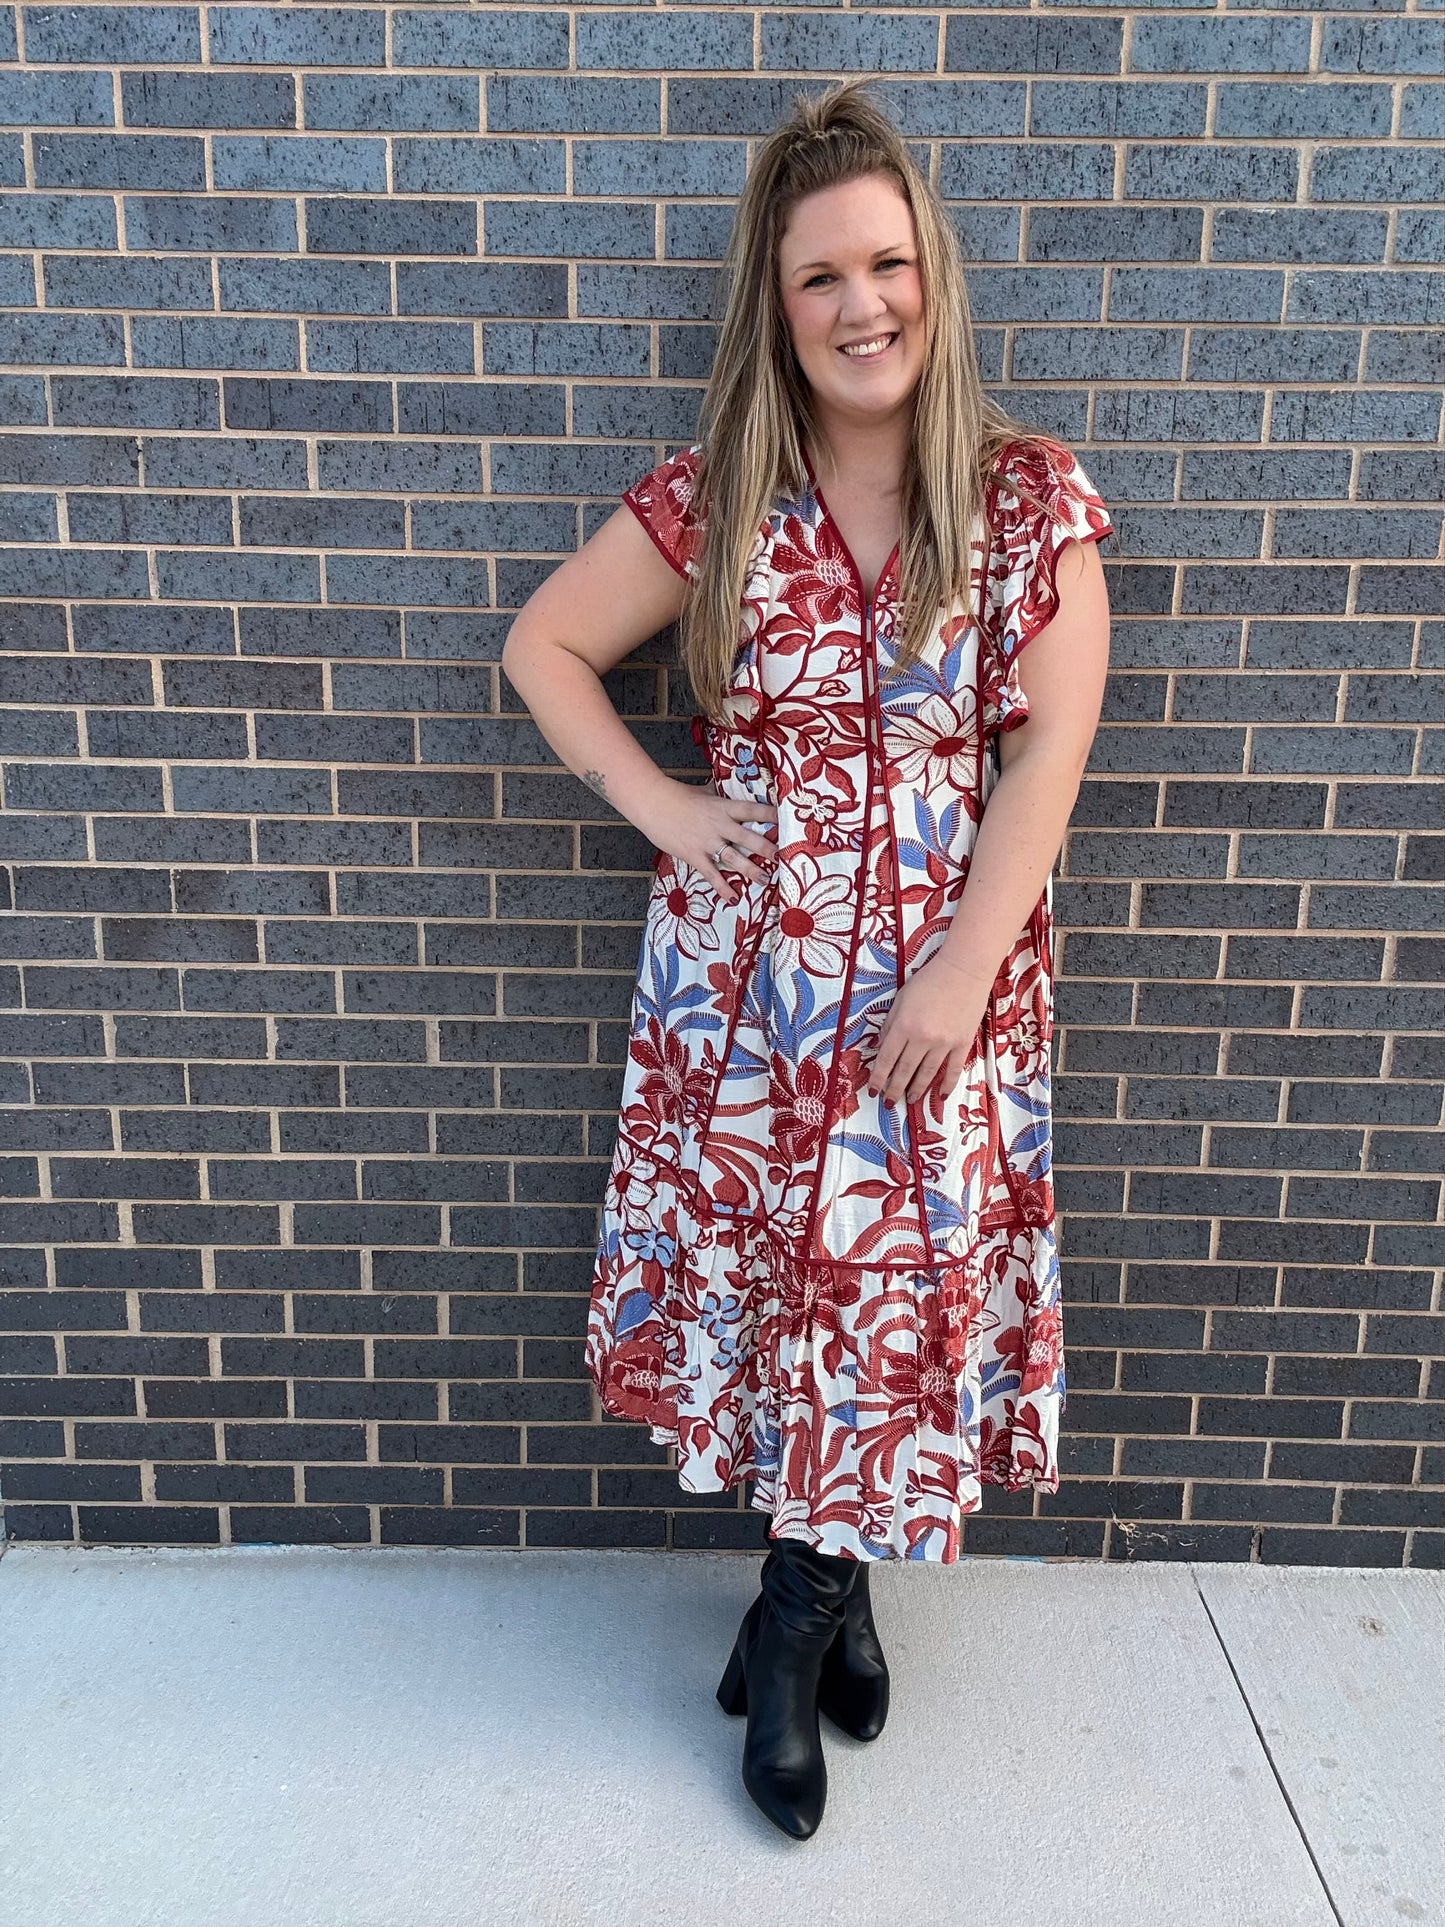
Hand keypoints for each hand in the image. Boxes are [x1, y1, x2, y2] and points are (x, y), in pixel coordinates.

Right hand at [637, 777, 778, 902]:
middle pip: (748, 838)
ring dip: (751, 870)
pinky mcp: (695, 856)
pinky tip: (733, 898)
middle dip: (767, 849)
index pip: (753, 810)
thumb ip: (718, 794)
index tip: (787, 821)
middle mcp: (719, 825)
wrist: (654, 804)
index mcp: (724, 807)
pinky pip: (712, 874)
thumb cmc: (678, 796)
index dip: (771, 815)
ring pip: (734, 858)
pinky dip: (723, 887)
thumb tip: (727, 786)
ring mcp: (707, 842)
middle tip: (782, 857)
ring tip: (765, 879)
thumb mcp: (704, 792)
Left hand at [869, 951, 994, 1105]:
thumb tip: (881, 1046)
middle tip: (889, 1102)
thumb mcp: (901, 998)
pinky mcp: (963, 1043)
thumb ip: (890, 1023)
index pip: (886, 1059)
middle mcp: (922, 1038)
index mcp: (904, 1025)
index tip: (873, 1091)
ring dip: (917, 1090)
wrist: (964, 970)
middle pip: (905, 1070)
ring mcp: (944, 1043)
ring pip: (927, 1074)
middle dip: (894, 1089)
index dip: (879, 1078)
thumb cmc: (929, 980)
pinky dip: (947, 1085)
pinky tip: (940, 1096)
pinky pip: (953, 1069)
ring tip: (909, 1100)